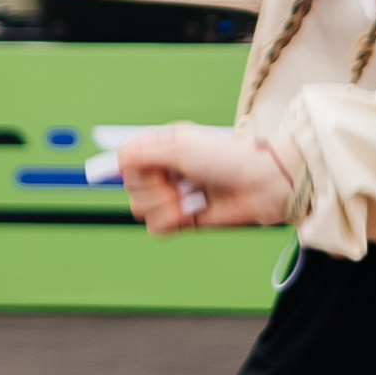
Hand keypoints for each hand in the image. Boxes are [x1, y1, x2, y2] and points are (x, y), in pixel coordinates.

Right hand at [118, 125, 295, 233]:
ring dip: (167, 206)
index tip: (157, 169)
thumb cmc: (226, 159)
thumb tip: (116, 160)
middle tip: (183, 182)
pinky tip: (194, 212)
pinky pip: (155, 228)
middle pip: (130, 187)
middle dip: (155, 189)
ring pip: (141, 210)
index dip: (134, 169)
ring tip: (194, 197)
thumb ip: (142, 152)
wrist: (259, 187)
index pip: (125, 160)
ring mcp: (172, 196)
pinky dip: (173, 221)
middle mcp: (164, 170)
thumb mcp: (180, 146)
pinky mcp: (181, 219)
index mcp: (162, 147)